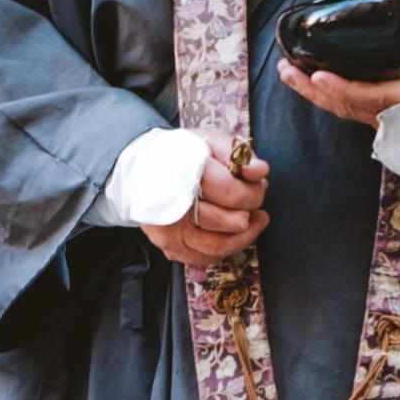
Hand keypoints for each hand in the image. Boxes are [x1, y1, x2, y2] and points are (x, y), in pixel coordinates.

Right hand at [141, 129, 269, 268]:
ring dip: (245, 236)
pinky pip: (205, 258)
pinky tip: (229, 234)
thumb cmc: (180, 155)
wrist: (140, 171)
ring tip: (252, 221)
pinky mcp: (169, 247)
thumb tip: (259, 172)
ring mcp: (171, 232)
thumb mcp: (210, 141)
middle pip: (231, 222)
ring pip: (221, 246)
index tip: (258, 186)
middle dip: (251, 213)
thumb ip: (239, 153)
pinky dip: (223, 249)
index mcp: (186, 176)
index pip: (234, 194)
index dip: (254, 193)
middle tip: (254, 204)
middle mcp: (176, 209)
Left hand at [276, 0, 399, 125]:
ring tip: (289, 72)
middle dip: (312, 88)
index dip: (341, 87)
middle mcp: (393, 114)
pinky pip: (349, 109)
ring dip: (313, 92)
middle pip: (343, 104)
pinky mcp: (384, 118)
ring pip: (342, 108)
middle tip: (287, 68)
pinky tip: (312, 82)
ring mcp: (386, 119)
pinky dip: (328, 97)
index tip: (316, 74)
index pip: (369, 96)